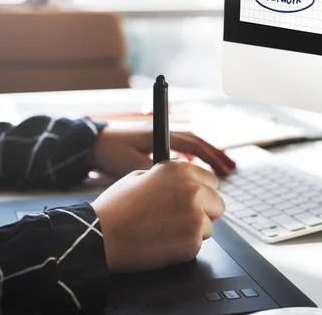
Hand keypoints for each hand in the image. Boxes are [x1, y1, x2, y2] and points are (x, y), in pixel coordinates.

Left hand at [88, 123, 235, 178]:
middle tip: (232, 168)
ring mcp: (160, 140)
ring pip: (191, 146)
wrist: (90, 144)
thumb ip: (156, 174)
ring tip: (223, 168)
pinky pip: (182, 151)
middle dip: (216, 155)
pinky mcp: (154, 147)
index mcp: (161, 137)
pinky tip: (197, 172)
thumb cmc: (110, 152)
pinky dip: (194, 159)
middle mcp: (164, 136)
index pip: (194, 144)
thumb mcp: (132, 166)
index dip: (212, 156)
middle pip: (197, 143)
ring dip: (207, 157)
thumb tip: (179, 186)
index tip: (225, 167)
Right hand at [92, 161, 224, 272]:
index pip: (211, 181)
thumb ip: (168, 176)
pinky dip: (183, 249)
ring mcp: (195, 215)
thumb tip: (184, 180)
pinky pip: (197, 246)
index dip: (201, 192)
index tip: (193, 200)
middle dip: (203, 212)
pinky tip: (162, 244)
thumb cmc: (116, 208)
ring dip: (193, 231)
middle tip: (180, 219)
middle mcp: (193, 189)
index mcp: (181, 170)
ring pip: (209, 226)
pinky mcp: (192, 241)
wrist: (101, 236)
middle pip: (217, 203)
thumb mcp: (140, 175)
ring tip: (165, 232)